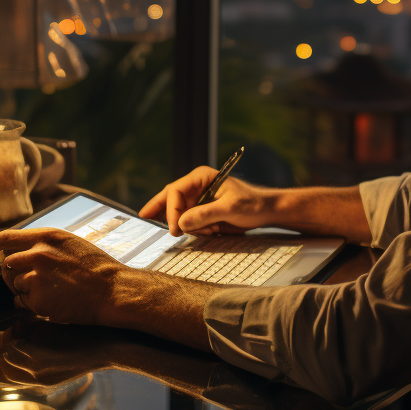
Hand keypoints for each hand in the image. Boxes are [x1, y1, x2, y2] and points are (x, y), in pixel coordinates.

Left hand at [0, 228, 121, 324]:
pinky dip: (35, 305)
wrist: (112, 290)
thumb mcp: (70, 244)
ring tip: (51, 292)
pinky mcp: (37, 296)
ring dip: (26, 290)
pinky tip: (55, 302)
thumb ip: (45, 245)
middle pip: (8, 263)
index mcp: (47, 236)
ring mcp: (36, 275)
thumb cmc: (96, 269)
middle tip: (28, 283)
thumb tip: (22, 254)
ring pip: (16, 284)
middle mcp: (38, 253)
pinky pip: (25, 302)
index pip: (8, 236)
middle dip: (12, 275)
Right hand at [139, 166, 279, 235]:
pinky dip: (192, 230)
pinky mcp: (201, 211)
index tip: (175, 229)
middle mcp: (196, 186)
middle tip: (144, 217)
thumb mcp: (230, 208)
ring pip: (178, 212)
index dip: (171, 210)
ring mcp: (198, 199)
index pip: (176, 191)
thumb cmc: (252, 204)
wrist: (266, 212)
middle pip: (170, 197)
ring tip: (207, 231)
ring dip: (186, 225)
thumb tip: (180, 223)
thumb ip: (205, 214)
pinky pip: (187, 221)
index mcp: (202, 177)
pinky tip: (207, 232)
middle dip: (161, 210)